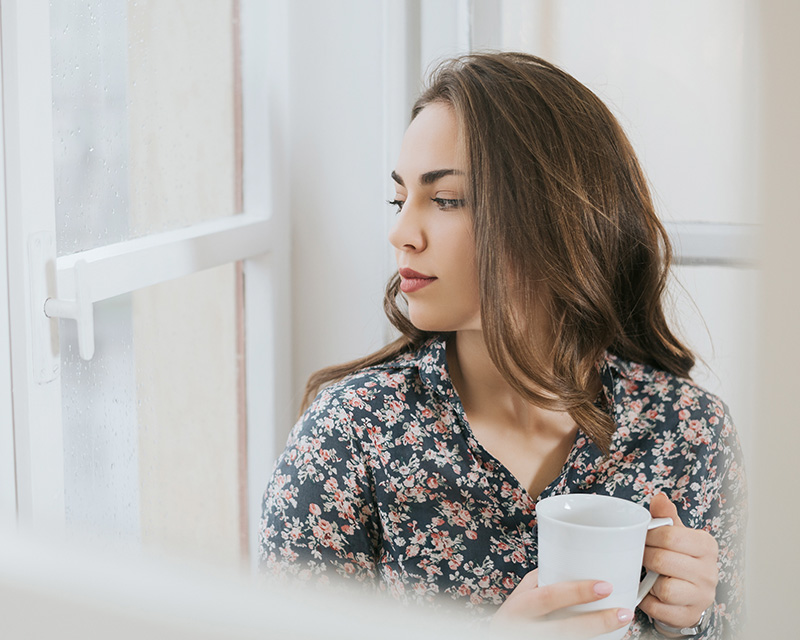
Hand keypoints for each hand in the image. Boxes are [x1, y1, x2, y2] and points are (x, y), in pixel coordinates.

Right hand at [493, 569, 633, 639]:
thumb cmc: (513, 616)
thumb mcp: (520, 595)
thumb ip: (542, 581)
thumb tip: (572, 560)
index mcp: (518, 608)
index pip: (548, 598)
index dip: (577, 593)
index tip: (605, 586)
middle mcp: (526, 629)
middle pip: (565, 628)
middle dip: (597, 621)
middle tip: (623, 611)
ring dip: (600, 633)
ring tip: (622, 621)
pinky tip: (608, 636)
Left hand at [639, 493, 717, 632]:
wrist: (689, 592)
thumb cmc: (679, 557)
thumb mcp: (675, 534)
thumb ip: (666, 515)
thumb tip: (659, 498)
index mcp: (706, 546)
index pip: (670, 536)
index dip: (649, 536)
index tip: (642, 537)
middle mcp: (709, 572)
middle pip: (662, 560)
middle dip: (645, 557)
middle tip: (640, 555)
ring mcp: (702, 596)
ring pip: (664, 588)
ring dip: (649, 581)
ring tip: (649, 575)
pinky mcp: (690, 615)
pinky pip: (659, 609)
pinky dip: (648, 601)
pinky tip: (650, 593)